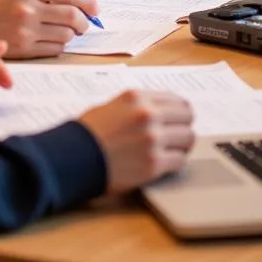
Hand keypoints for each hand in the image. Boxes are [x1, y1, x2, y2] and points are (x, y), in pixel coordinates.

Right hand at [0, 0, 97, 58]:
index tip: (93, 6)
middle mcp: (27, 8)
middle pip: (72, 14)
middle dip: (85, 21)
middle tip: (85, 22)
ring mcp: (26, 31)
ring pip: (66, 34)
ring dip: (73, 34)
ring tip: (68, 30)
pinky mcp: (23, 49)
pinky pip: (54, 48)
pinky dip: (60, 44)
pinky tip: (53, 39)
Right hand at [79, 90, 194, 193]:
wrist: (74, 157)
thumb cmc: (88, 132)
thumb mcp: (112, 106)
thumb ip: (137, 106)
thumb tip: (161, 112)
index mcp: (136, 97)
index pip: (176, 100)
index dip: (179, 111)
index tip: (180, 119)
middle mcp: (147, 114)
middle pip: (187, 117)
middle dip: (183, 127)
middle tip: (178, 136)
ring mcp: (152, 139)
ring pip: (188, 139)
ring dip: (181, 146)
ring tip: (172, 151)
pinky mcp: (153, 163)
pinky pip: (179, 161)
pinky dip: (174, 163)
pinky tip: (165, 164)